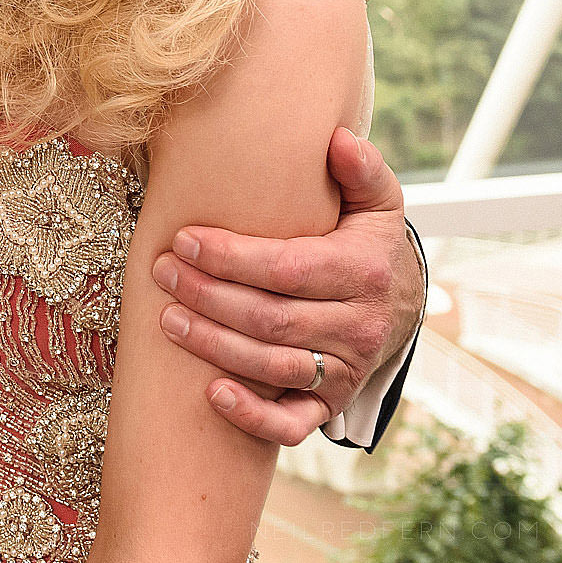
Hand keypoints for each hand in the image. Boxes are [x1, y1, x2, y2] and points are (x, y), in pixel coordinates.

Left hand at [151, 127, 423, 445]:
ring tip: (167, 318)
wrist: (400, 305)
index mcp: (362, 271)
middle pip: (272, 318)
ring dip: (214, 346)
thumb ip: (360, 171)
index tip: (183, 240)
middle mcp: (357, 326)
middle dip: (209, 297)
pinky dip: (253, 416)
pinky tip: (212, 393)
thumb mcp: (375, 203)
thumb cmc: (367, 243)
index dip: (231, 257)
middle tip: (161, 273)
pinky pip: (293, 424)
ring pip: (273, 367)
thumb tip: (338, 138)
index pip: (288, 267)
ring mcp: (345, 369)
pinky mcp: (331, 403)